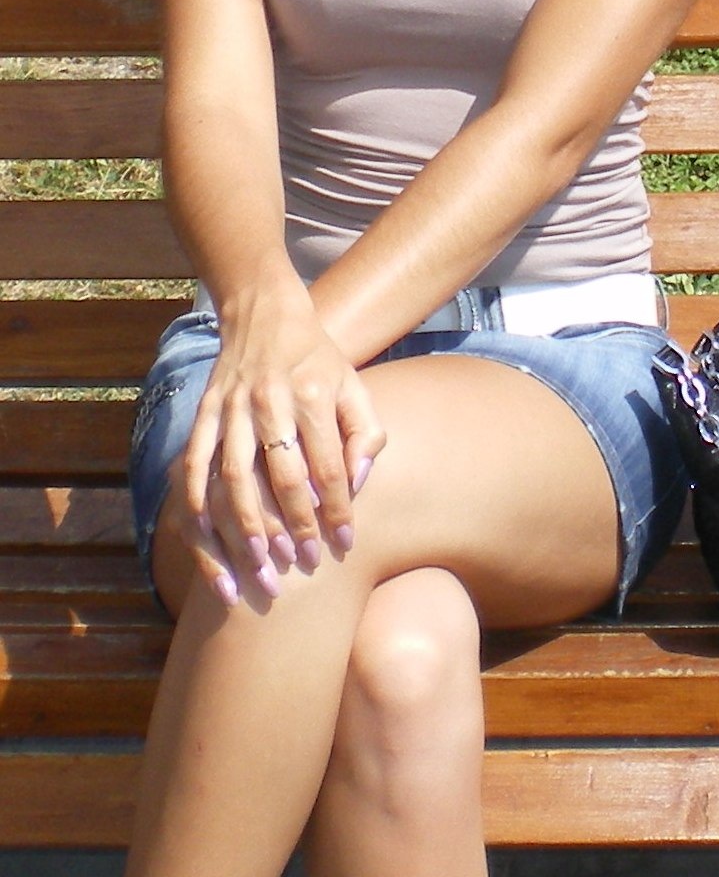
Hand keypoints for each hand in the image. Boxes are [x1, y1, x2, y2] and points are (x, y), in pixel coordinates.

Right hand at [177, 295, 385, 602]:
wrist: (265, 312)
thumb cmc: (318, 359)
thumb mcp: (354, 386)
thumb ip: (366, 433)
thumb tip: (358, 481)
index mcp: (313, 396)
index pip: (329, 467)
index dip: (338, 511)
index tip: (345, 545)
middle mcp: (271, 402)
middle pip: (282, 476)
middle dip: (295, 527)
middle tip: (305, 564)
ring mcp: (233, 407)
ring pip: (234, 476)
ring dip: (246, 525)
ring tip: (259, 564)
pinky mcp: (205, 411)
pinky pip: (194, 463)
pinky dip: (196, 501)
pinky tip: (204, 535)